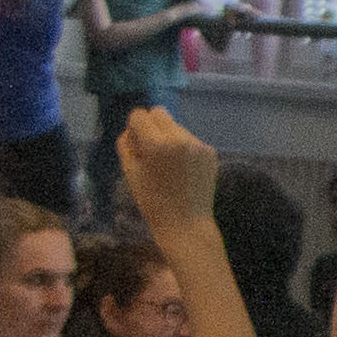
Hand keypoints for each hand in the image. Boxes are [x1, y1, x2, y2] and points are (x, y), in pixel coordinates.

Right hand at [117, 110, 218, 230]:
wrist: (186, 223)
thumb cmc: (153, 201)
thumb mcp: (130, 172)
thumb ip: (127, 144)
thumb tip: (131, 127)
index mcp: (157, 144)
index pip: (139, 115)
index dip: (134, 128)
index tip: (136, 144)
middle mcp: (180, 138)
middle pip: (160, 113)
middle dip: (151, 126)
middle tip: (151, 151)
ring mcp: (198, 144)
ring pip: (176, 126)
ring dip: (169, 137)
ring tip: (169, 165)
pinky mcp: (210, 152)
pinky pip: (190, 139)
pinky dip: (183, 148)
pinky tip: (183, 170)